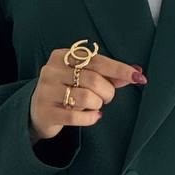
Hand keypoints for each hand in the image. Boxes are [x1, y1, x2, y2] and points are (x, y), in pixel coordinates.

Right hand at [28, 47, 147, 143]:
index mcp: (62, 56)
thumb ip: (108, 75)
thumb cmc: (66, 91)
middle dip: (108, 92)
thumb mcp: (84, 79)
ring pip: (86, 97)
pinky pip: (76, 117)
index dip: (120, 69)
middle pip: (93, 79)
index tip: (138, 76)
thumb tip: (136, 72)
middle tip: (107, 98)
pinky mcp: (46, 112)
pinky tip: (94, 116)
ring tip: (95, 106)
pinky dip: (91, 118)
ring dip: (98, 104)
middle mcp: (51, 70)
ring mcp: (46, 91)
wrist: (36, 112)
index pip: (97, 60)